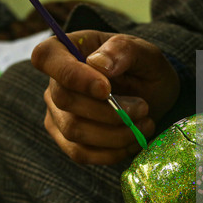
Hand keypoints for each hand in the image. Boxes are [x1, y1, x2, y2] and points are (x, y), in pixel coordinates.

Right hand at [31, 30, 179, 163]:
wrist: (156, 98)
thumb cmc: (145, 69)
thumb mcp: (144, 52)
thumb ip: (122, 50)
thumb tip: (99, 64)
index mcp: (68, 49)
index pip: (46, 57)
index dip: (72, 75)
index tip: (106, 88)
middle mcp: (55, 82)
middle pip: (64, 100)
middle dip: (109, 110)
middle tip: (143, 108)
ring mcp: (58, 114)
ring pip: (74, 131)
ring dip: (116, 133)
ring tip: (145, 124)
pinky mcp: (68, 141)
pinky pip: (81, 153)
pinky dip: (112, 152)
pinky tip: (134, 141)